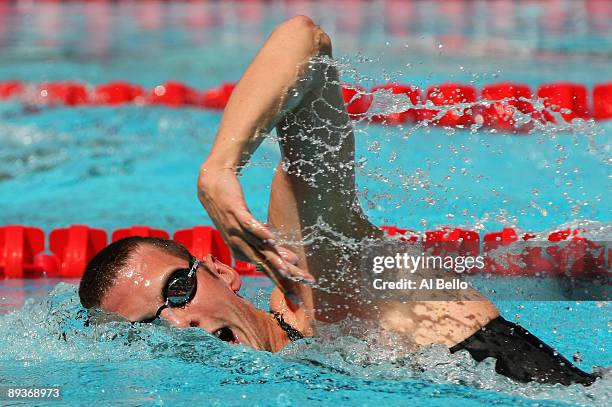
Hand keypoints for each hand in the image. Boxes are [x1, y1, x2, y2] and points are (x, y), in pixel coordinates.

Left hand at [197, 164, 313, 300]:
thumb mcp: (251, 230)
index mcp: (244, 250)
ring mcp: (236, 229)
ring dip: (274, 259)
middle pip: (267, 264)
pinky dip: (260, 232)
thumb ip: (267, 244)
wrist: (211, 183)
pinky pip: (248, 224)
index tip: (298, 299)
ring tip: (289, 270)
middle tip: (300, 291)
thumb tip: (287, 256)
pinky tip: (271, 238)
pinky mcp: (235, 211)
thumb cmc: (234, 207)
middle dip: (285, 278)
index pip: (268, 271)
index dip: (284, 285)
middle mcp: (240, 244)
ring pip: (259, 247)